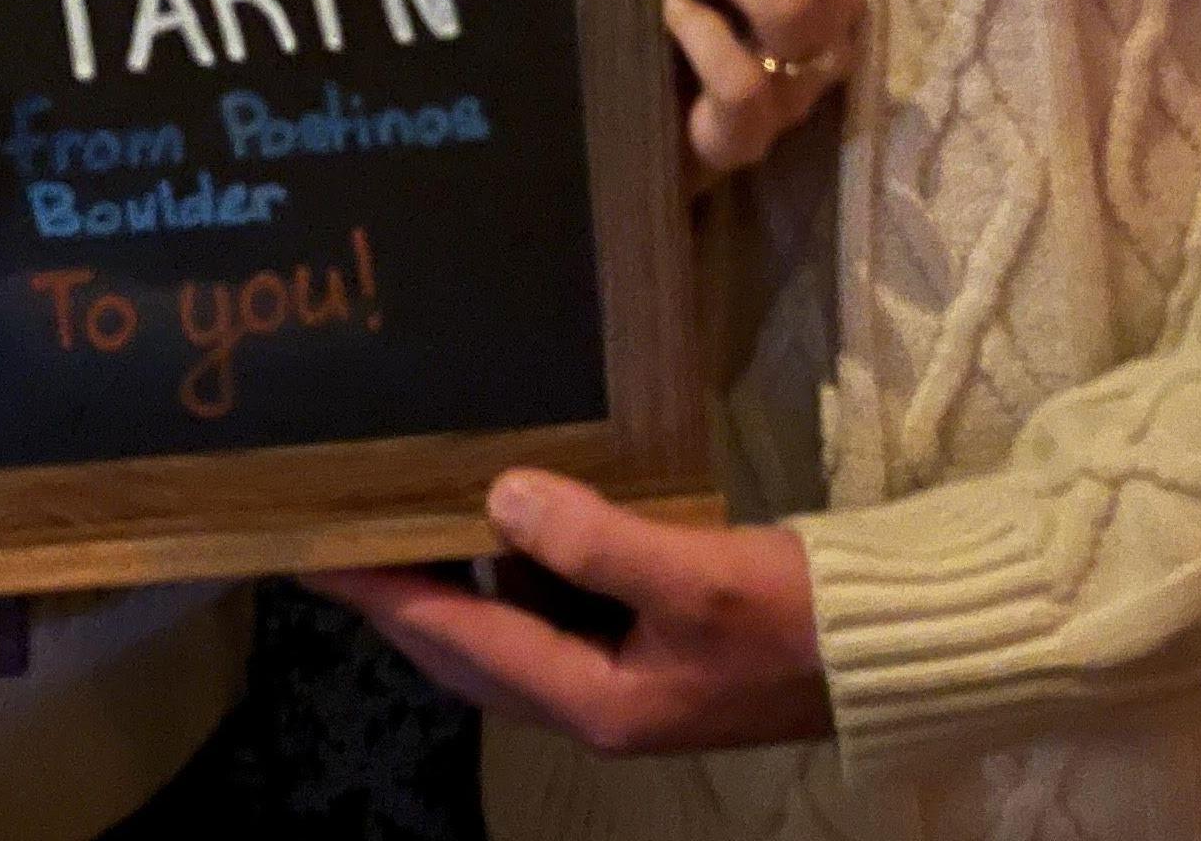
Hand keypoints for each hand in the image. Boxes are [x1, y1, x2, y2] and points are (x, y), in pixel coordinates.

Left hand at [312, 469, 832, 755]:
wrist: (884, 652)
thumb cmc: (795, 620)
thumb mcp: (698, 574)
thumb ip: (596, 540)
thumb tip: (500, 499)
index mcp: (591, 701)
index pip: (459, 641)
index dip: (384, 596)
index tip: (317, 556)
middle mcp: (590, 701)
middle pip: (466, 649)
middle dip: (401, 596)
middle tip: (340, 532)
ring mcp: (616, 678)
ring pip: (504, 632)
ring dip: (454, 584)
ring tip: (405, 513)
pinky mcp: (642, 648)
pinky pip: (548, 613)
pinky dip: (513, 572)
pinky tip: (504, 518)